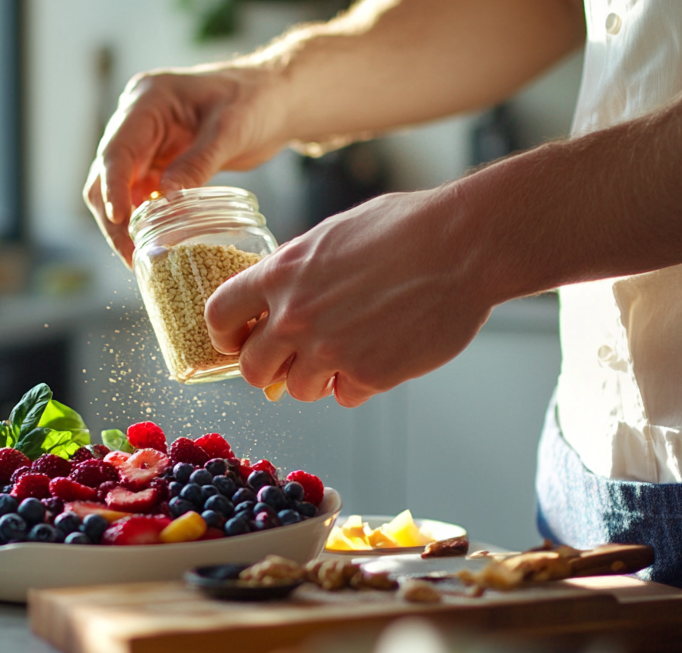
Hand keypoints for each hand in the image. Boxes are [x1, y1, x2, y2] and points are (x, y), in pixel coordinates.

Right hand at [83, 66, 288, 263]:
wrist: (276, 99)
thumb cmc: (256, 100)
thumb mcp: (229, 131)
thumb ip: (197, 164)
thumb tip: (166, 202)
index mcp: (147, 101)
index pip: (117, 150)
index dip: (113, 188)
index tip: (120, 220)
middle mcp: (137, 120)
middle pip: (107, 174)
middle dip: (114, 215)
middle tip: (131, 254)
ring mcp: (146, 143)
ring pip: (118, 189)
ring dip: (125, 223)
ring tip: (139, 256)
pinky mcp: (158, 163)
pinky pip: (140, 195)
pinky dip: (143, 218)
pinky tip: (153, 242)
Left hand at [204, 189, 497, 406]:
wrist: (462, 245)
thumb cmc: (405, 229)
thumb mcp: (331, 235)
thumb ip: (296, 270)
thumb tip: (277, 297)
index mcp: (280, 275)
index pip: (218, 316)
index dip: (224, 335)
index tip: (237, 341)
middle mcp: (295, 317)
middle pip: (252, 370)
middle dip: (269, 369)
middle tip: (291, 362)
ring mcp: (330, 351)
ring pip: (299, 390)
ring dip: (318, 377)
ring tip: (348, 350)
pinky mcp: (369, 376)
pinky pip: (346, 395)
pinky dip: (360, 382)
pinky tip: (382, 353)